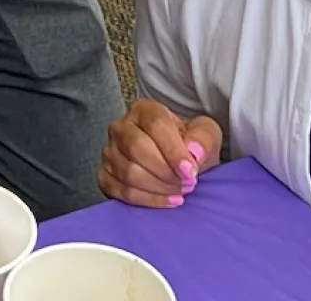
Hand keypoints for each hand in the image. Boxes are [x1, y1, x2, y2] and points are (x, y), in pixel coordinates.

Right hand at [98, 99, 222, 208]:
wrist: (177, 160)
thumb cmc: (189, 144)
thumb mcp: (206, 134)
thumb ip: (204, 139)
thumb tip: (193, 151)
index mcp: (144, 110)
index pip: (155, 125)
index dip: (173, 151)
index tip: (191, 172)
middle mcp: (121, 127)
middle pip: (137, 148)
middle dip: (165, 172)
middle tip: (187, 184)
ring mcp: (109, 151)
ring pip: (128, 172)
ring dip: (159, 187)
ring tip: (180, 191)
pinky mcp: (105, 175)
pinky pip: (121, 191)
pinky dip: (147, 200)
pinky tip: (167, 200)